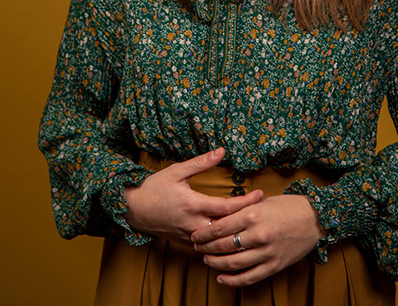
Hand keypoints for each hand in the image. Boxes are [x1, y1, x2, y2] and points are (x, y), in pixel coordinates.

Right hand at [123, 148, 263, 244]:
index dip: (246, 202)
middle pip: (227, 227)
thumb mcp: (177, 171)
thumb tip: (222, 151)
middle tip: (263, 210)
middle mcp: (194, 224)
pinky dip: (222, 240)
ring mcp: (190, 236)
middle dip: (246, 220)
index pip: (227, 207)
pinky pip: (209, 245)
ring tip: (253, 222)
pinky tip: (233, 234)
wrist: (133, 209)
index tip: (260, 195)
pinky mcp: (186, 243)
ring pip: (219, 240)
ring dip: (235, 232)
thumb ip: (201, 162)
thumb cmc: (155, 187)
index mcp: (194, 205)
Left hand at [190, 194, 324, 286]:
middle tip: (197, 247)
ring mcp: (266, 252)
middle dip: (206, 247)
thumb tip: (221, 216)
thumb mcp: (263, 202)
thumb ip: (242, 209)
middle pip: (223, 245)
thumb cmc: (288, 206)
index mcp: (253, 214)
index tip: (195, 234)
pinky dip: (232, 280)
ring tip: (207, 260)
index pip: (220, 226)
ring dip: (216, 263)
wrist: (315, 219)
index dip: (204, 233)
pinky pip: (248, 277)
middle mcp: (258, 234)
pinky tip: (222, 278)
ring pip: (233, 263)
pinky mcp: (274, 266)